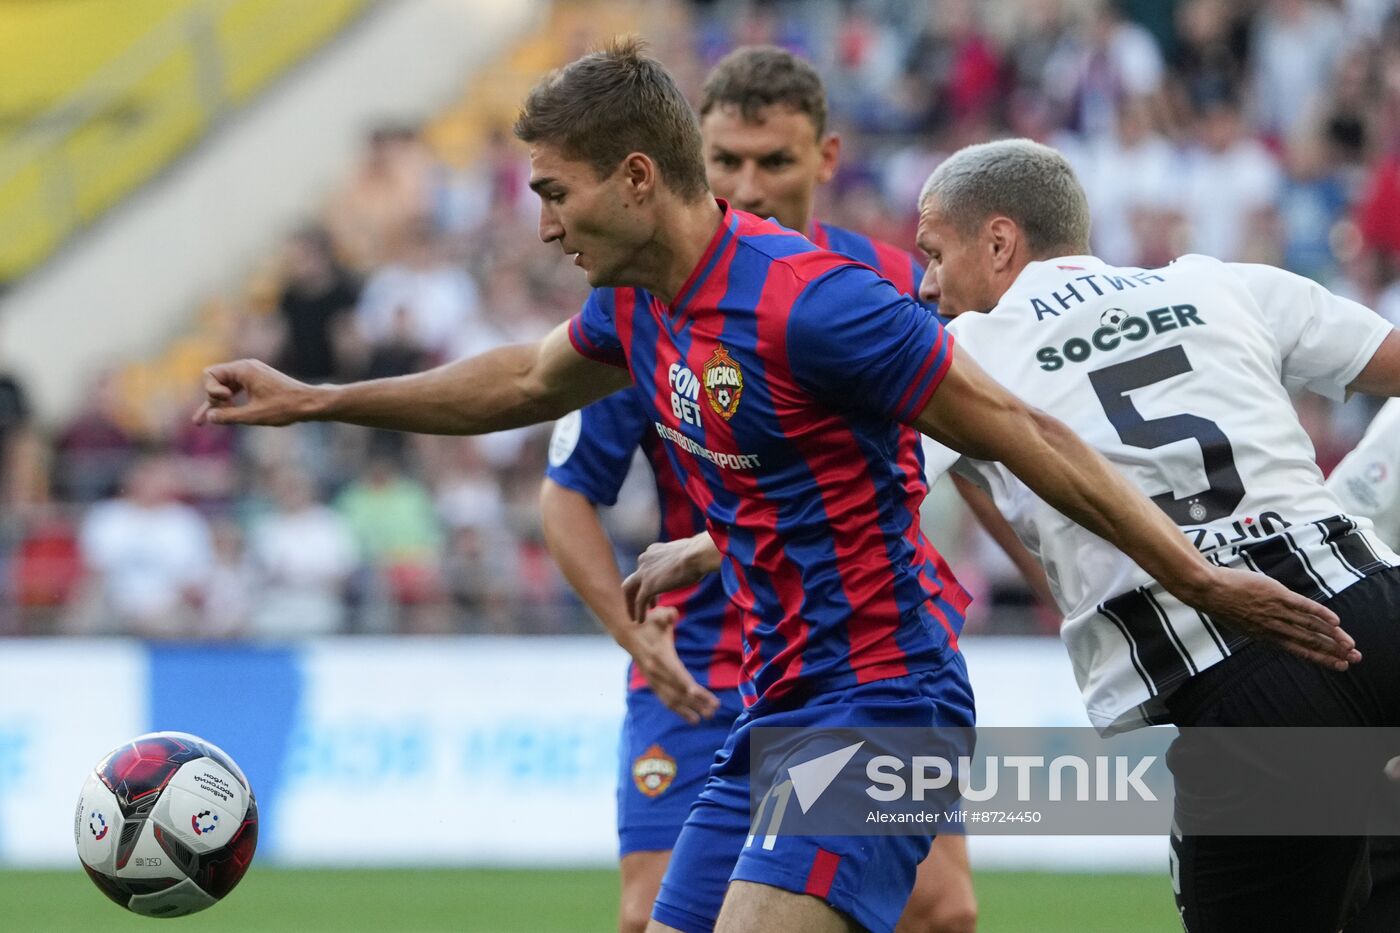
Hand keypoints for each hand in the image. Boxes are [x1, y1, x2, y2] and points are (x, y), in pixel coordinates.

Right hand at [193, 359, 319, 426]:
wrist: (310, 403)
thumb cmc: (285, 407)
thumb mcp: (254, 415)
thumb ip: (229, 416)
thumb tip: (209, 417)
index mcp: (244, 369)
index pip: (210, 374)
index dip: (211, 390)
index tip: (226, 399)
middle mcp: (246, 367)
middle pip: (215, 379)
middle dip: (212, 397)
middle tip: (220, 414)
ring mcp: (251, 374)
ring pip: (224, 385)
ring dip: (217, 402)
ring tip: (200, 422)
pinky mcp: (256, 381)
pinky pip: (235, 389)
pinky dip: (228, 401)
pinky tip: (219, 415)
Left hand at [622, 536, 714, 624]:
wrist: (696, 555)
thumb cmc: (699, 554)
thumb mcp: (686, 554)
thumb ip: (681, 559)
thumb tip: (691, 560)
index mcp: (653, 551)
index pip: (646, 567)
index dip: (649, 579)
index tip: (656, 588)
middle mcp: (645, 560)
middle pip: (633, 579)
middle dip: (633, 593)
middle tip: (639, 604)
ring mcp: (644, 573)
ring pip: (629, 590)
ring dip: (631, 604)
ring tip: (635, 617)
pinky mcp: (648, 586)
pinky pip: (639, 602)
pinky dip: (638, 612)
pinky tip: (640, 621)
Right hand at [631, 606, 720, 723]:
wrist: (628, 632)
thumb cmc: (649, 623)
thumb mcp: (658, 615)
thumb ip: (666, 614)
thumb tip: (672, 613)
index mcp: (660, 658)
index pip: (677, 675)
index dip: (688, 685)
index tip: (700, 695)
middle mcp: (656, 672)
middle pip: (678, 691)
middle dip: (696, 702)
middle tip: (714, 711)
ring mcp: (654, 680)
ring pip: (672, 700)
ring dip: (689, 710)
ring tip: (705, 718)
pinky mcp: (653, 684)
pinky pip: (666, 701)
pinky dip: (679, 710)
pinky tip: (692, 717)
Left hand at [1195, 566, 1358, 670]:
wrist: (1209, 590)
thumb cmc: (1222, 603)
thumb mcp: (1243, 621)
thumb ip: (1262, 626)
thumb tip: (1274, 628)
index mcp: (1265, 636)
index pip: (1299, 650)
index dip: (1320, 658)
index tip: (1337, 665)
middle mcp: (1274, 627)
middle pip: (1309, 641)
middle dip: (1333, 651)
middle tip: (1353, 659)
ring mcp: (1276, 612)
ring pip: (1310, 626)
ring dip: (1332, 636)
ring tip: (1349, 644)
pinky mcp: (1276, 595)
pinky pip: (1302, 606)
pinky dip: (1320, 613)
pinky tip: (1335, 620)